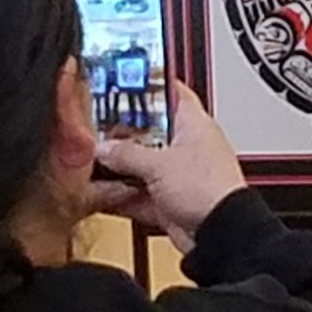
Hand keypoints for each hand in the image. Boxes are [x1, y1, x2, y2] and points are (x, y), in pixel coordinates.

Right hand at [84, 85, 245, 254]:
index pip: (171, 91)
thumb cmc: (210, 190)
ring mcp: (178, 174)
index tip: (124, 78)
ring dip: (118, 167)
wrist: (220, 233)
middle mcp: (186, 146)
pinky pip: (139, 193)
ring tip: (90, 161)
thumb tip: (105, 147)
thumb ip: (127, 153)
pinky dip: (121, 195)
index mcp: (193, 124)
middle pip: (148, 131)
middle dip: (122, 133)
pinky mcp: (170, 200)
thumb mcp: (160, 163)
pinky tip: (100, 192)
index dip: (149, 83)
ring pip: (141, 164)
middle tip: (95, 127)